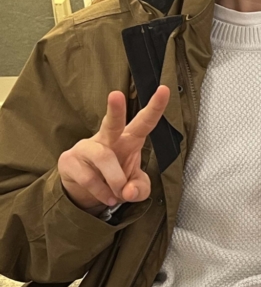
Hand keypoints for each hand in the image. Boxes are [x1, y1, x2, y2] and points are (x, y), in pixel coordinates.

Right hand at [57, 87, 170, 214]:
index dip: (155, 107)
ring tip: (119, 194)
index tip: (165, 89)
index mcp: (129, 139)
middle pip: (111, 122)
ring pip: (104, 157)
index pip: (144, 122)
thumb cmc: (115, 179)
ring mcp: (86, 147)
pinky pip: (89, 177)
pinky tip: (107, 197)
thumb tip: (129, 192)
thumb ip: (140, 189)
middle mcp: (108, 138)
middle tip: (115, 94)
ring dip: (115, 179)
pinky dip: (102, 192)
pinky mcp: (69, 160)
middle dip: (115, 109)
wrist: (84, 191)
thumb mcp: (135, 187)